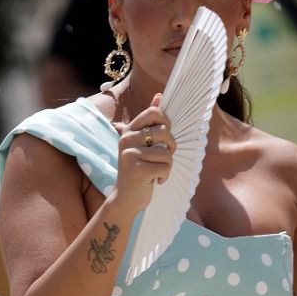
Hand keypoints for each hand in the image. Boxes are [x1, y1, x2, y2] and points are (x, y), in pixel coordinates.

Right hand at [113, 93, 174, 214]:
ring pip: (166, 152)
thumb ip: (149, 122)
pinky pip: (164, 167)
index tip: (165, 137)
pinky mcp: (137, 169)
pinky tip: (156, 180)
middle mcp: (127, 140)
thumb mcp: (141, 144)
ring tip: (158, 171)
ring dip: (168, 165)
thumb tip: (159, 96)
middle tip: (165, 157)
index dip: (166, 123)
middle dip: (171, 146)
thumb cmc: (138, 170)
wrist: (125, 198)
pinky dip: (165, 176)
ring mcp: (130, 154)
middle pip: (164, 131)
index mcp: (129, 130)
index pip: (154, 113)